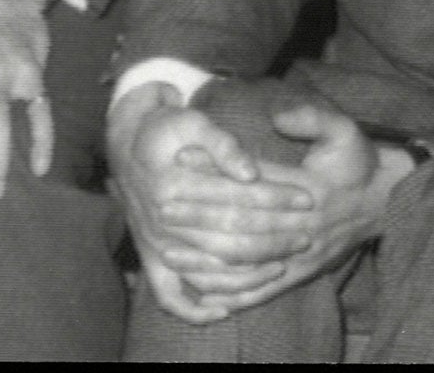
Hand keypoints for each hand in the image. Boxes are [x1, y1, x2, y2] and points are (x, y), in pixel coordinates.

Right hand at [106, 82, 317, 324]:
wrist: (125, 145)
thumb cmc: (168, 128)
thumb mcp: (195, 122)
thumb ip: (224, 146)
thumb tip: (252, 173)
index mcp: (174, 184)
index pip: (237, 197)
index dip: (276, 198)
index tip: (308, 197)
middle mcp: (163, 220)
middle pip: (228, 240)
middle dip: (271, 240)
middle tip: (307, 236)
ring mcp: (155, 244)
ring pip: (207, 272)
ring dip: (246, 275)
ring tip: (283, 267)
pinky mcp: (150, 259)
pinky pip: (170, 295)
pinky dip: (195, 309)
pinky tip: (224, 311)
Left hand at [158, 104, 411, 317]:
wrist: (384, 200)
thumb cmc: (358, 161)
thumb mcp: (345, 129)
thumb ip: (314, 118)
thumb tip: (279, 116)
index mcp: (312, 187)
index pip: (255, 180)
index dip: (217, 169)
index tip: (182, 159)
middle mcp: (304, 224)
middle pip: (243, 222)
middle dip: (200, 215)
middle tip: (161, 207)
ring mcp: (302, 254)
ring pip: (248, 260)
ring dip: (206, 257)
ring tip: (169, 251)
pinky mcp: (302, 274)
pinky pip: (263, 289)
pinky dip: (232, 293)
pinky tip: (203, 292)